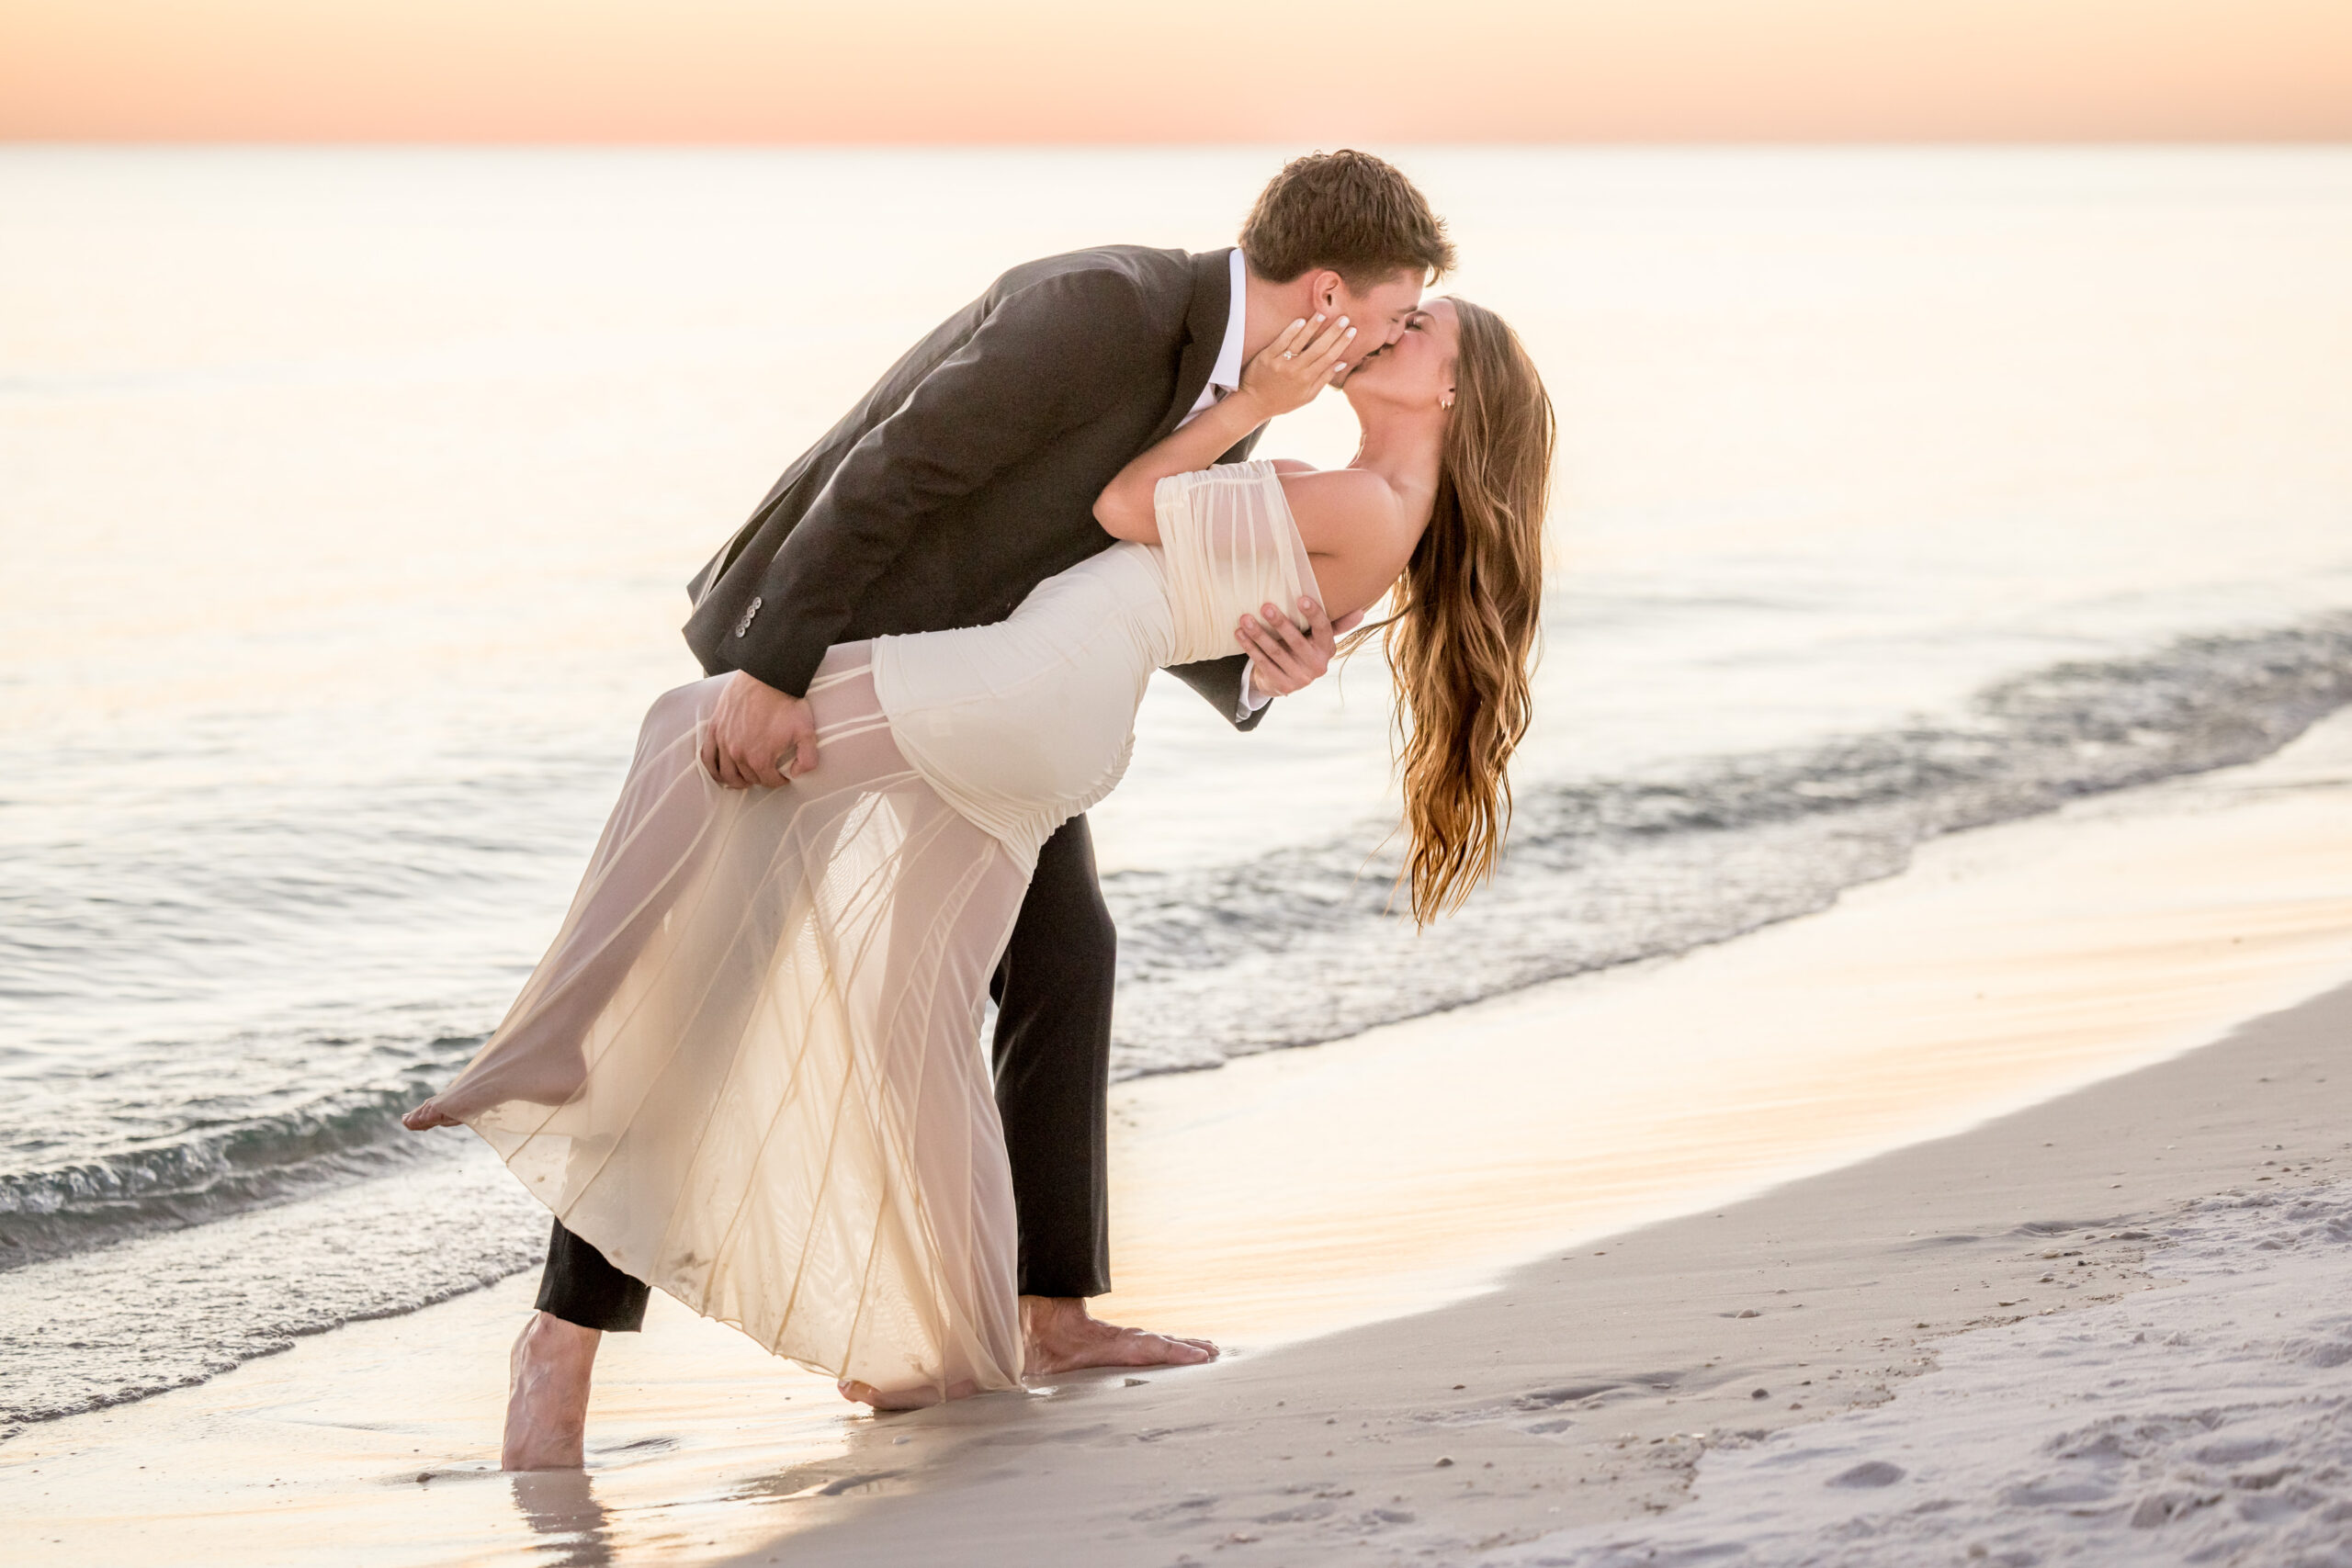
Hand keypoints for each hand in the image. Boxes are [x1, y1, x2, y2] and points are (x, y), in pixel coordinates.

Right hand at [702, 671, 816, 788]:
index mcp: (760, 758)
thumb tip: (795, 774)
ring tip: (744, 779)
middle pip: (747, 778)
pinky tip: (720, 771)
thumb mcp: (807, 733)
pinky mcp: (714, 728)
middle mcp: (737, 754)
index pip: (769, 781)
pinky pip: (707, 756)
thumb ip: (807, 759)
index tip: (783, 776)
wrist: (768, 677)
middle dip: (759, 778)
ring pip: (725, 773)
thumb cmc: (787, 703)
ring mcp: (723, 741)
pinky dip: (712, 768)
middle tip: (767, 773)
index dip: (779, 780)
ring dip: (735, 780)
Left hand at [1235, 314, 1356, 420]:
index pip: (1329, 357)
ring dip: (1313, 327)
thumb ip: (1324, 379)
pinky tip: (1301, 321)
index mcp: (1308, 379)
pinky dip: (1291, 331)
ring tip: (1324, 314)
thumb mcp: (1307, 396)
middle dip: (1333, 332)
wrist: (1253, 404)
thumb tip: (1341, 363)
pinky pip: (1281, 341)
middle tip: (1344, 318)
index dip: (1342, 343)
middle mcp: (1296, 370)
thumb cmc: (1282, 401)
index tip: (1352, 331)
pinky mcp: (1267, 357)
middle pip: (1319, 348)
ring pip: (1300, 342)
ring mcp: (1281, 362)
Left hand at [1236, 596, 1363, 697]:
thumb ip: (1336, 624)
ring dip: (1258, 634)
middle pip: (1296, 641)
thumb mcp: (1320, 638)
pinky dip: (1250, 647)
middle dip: (1280, 623)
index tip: (1300, 598)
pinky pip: (1263, 663)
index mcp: (1328, 649)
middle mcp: (1317, 665)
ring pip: (1275, 652)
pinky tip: (1239, 633)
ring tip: (1245, 618)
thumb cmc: (1304, 648)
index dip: (1313, 614)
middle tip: (1265, 606)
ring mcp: (1299, 678)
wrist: (1287, 680)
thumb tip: (1361, 611)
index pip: (1323, 629)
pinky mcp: (1282, 685)